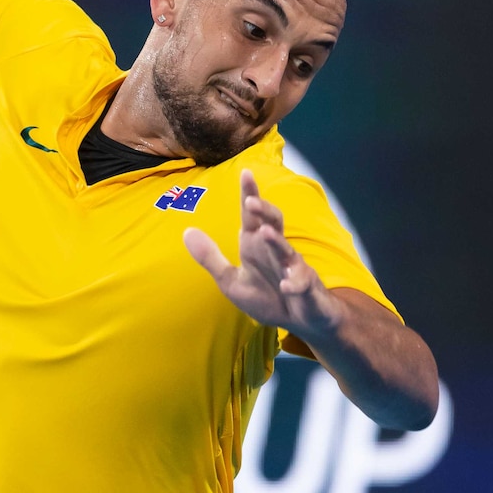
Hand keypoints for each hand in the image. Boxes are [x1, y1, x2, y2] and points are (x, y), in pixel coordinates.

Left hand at [183, 169, 341, 339]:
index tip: (245, 172)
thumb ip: (210, 257)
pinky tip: (285, 285)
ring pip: (287, 250)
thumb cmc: (266, 296)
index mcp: (256, 245)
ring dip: (276, 241)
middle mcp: (276, 250)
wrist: (299, 320)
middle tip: (251, 200)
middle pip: (273, 222)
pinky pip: (301, 283)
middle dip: (264, 210)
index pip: (252, 216)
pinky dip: (294, 283)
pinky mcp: (306, 287)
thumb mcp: (230, 280)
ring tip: (264, 232)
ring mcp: (293, 268)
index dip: (249, 194)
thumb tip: (186, 231)